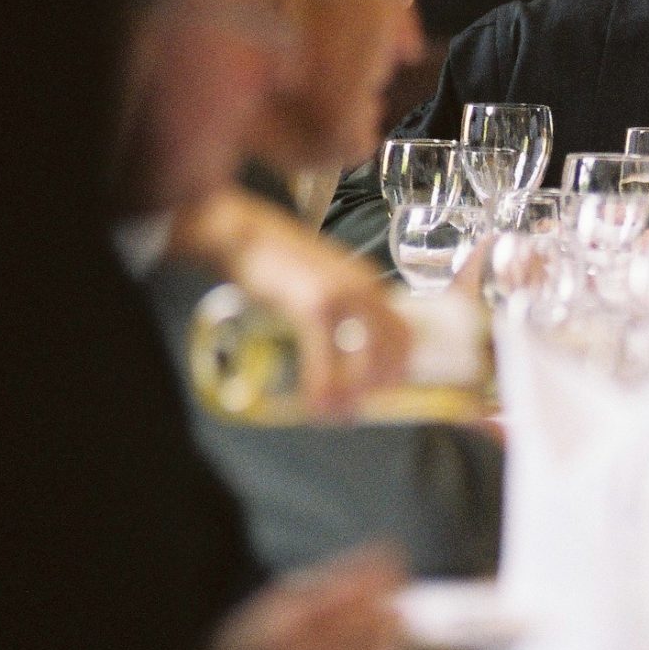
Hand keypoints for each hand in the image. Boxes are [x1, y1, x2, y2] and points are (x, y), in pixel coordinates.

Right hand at [170, 187, 413, 416]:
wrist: (244, 234)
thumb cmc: (279, 260)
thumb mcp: (324, 279)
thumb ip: (340, 307)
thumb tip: (345, 349)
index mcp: (369, 283)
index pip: (403, 332)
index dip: (398, 367)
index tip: (384, 391)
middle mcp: (363, 289)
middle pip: (389, 350)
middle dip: (377, 387)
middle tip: (358, 409)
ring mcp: (339, 297)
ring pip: (361, 361)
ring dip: (351, 395)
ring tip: (335, 415)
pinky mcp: (310, 307)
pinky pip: (324, 359)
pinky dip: (321, 387)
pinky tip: (312, 403)